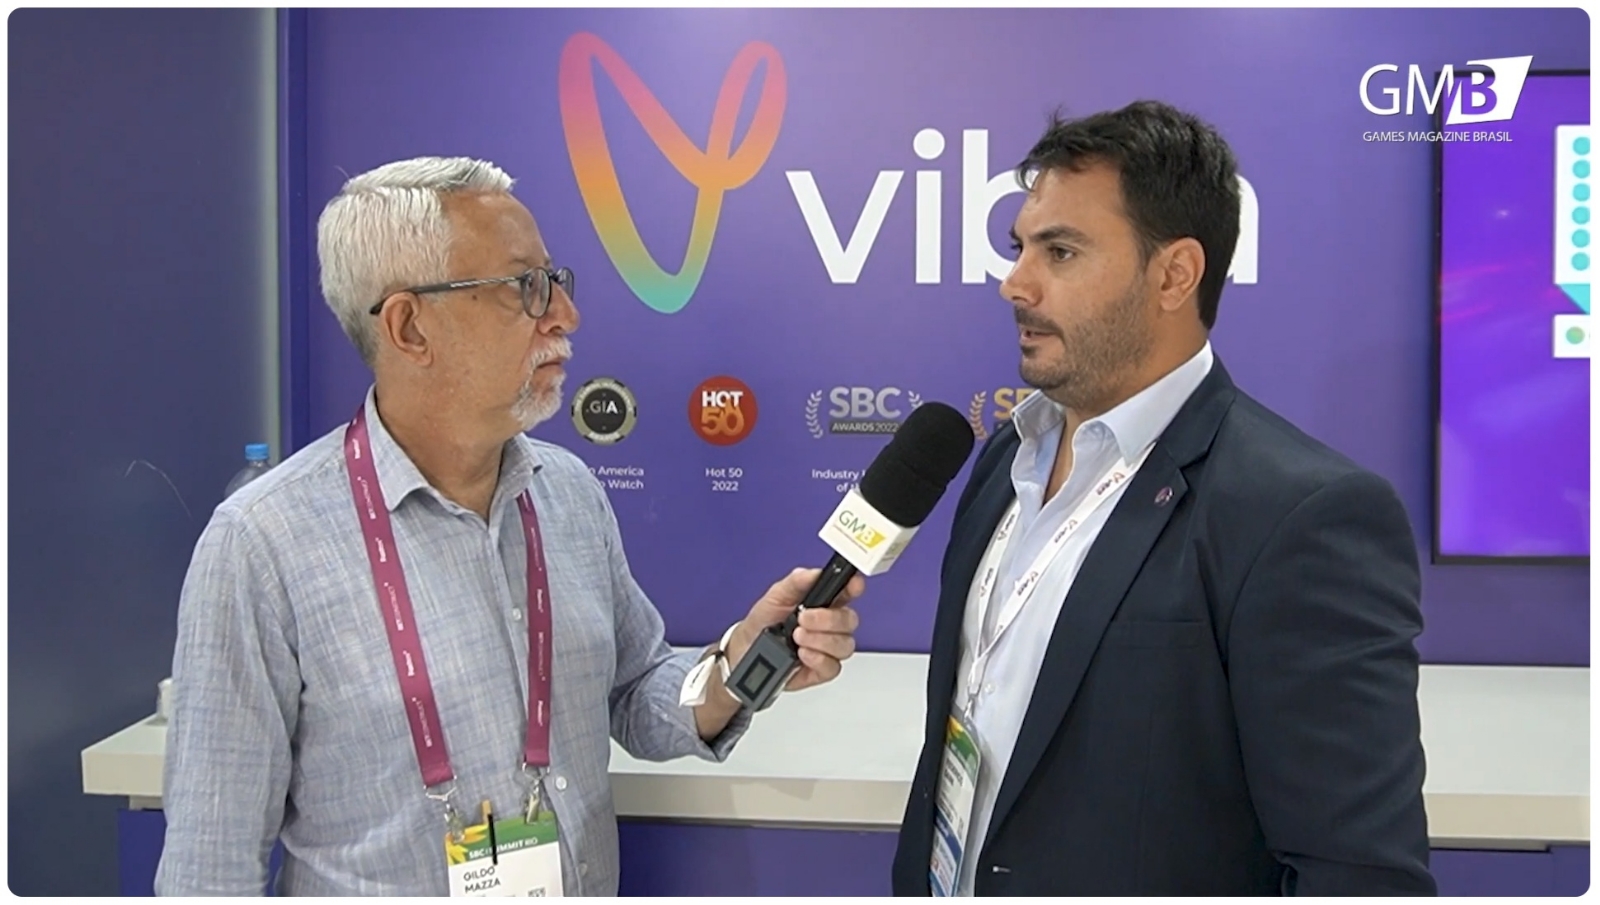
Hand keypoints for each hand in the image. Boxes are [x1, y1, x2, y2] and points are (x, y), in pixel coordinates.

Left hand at [727, 567, 863, 691]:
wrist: (746, 649)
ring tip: (797, 637)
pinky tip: (802, 653)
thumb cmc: (764, 621)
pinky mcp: (822, 669)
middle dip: (828, 619)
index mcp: (824, 601)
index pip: (848, 591)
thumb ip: (796, 582)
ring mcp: (828, 648)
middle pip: (850, 621)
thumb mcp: (776, 595)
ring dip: (820, 640)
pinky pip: (833, 666)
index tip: (852, 585)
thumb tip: (814, 573)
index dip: (855, 587)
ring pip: (845, 645)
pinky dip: (817, 659)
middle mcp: (831, 625)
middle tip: (803, 618)